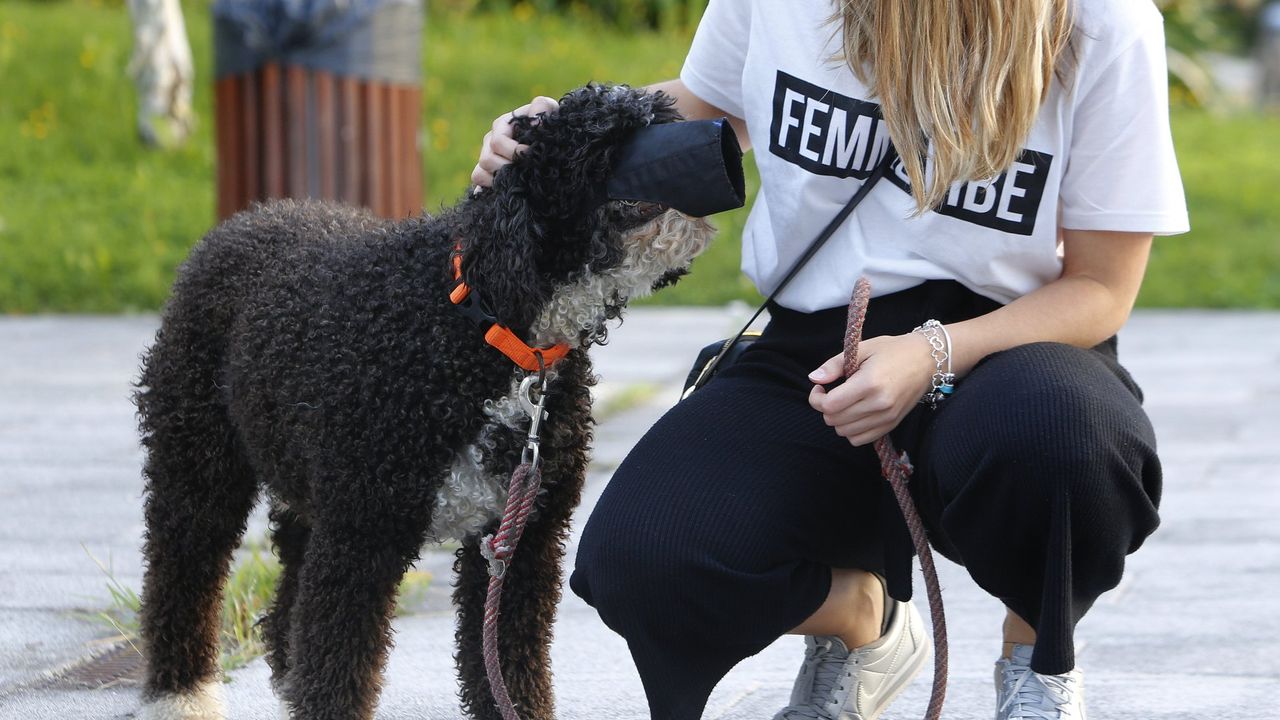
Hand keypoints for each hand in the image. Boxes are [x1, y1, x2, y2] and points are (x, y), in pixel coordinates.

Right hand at [470, 96, 559, 188]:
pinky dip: (489, 187)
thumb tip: (536, 120)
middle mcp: (491, 140)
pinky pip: (478, 181)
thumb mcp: (550, 111)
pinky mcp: (487, 172)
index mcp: (503, 125)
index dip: (514, 152)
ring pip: (480, 172)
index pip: (498, 142)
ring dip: (500, 178)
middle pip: (487, 159)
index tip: (531, 155)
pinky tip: (504, 189)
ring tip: (519, 179)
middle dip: (508, 167)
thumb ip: (543, 108)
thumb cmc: (549, 124)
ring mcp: (488, 156)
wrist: (551, 143)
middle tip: (526, 170)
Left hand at [807, 333, 934, 445]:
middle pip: (834, 421)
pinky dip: (851, 430)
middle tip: (831, 392)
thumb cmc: (893, 350)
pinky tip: (855, 413)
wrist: (927, 360)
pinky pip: (860, 439)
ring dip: (838, 420)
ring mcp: (886, 418)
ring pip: (845, 432)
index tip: (821, 387)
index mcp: (869, 383)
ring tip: (845, 402)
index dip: (817, 398)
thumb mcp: (862, 349)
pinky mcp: (891, 425)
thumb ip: (834, 365)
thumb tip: (814, 378)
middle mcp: (878, 404)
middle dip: (825, 408)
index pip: (829, 405)